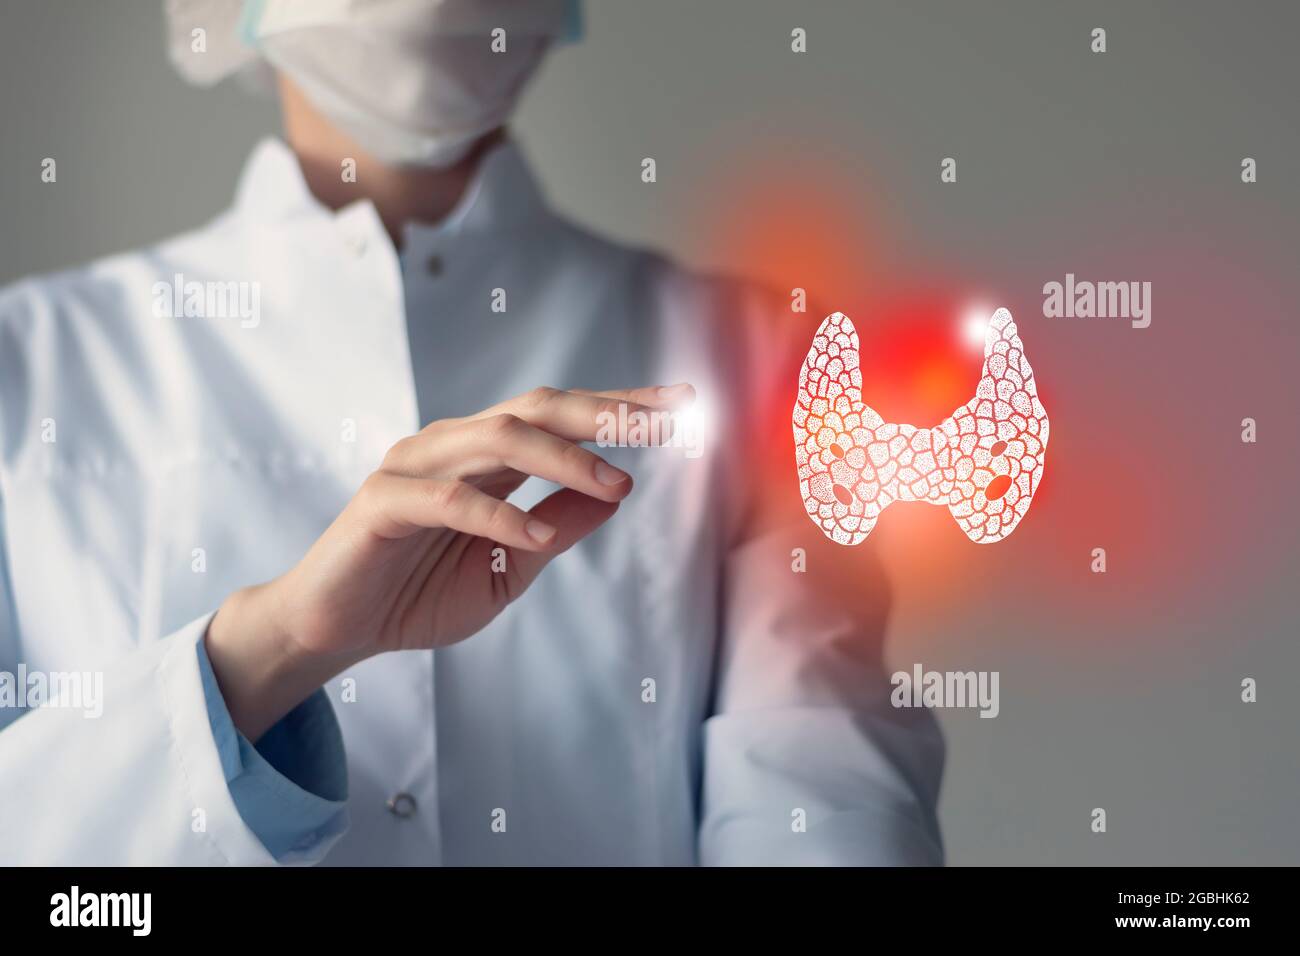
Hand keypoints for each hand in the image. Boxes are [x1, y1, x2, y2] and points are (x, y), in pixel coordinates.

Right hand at [206, 384, 692, 738]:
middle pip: (538, 408)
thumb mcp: (507, 568)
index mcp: (486, 457)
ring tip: (616, 485)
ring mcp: (415, 465)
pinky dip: (496, 514)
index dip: (620, 406)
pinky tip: (534, 538)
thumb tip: (616, 495)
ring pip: (499, 438)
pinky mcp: (383, 500)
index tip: (683, 406)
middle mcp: (453, 446)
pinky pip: (448, 498)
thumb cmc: (417, 593)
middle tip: (666, 421)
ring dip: (565, 459)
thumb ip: (555, 529)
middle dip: (606, 410)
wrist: (337, 629)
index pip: (561, 417)